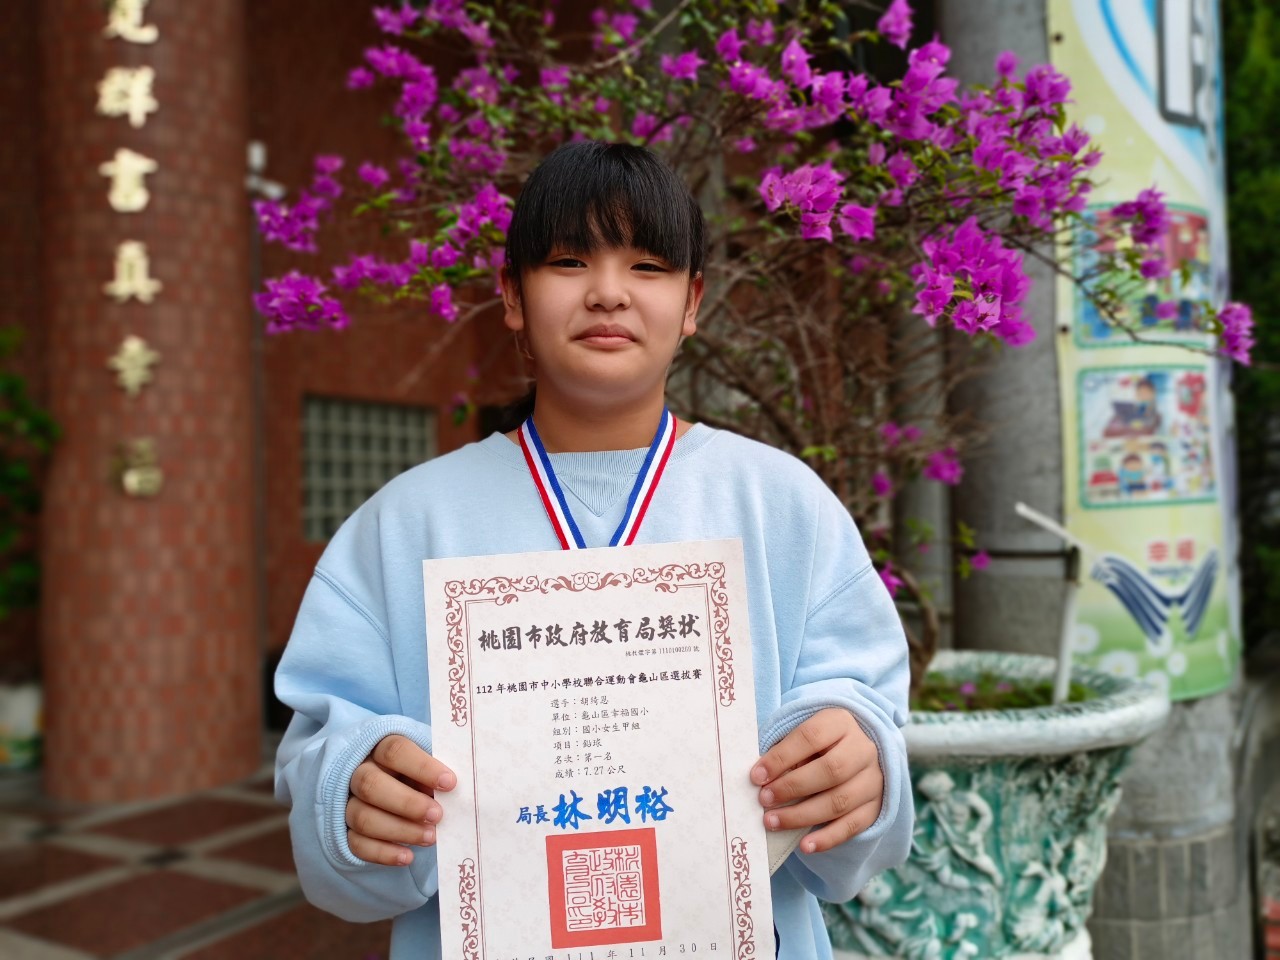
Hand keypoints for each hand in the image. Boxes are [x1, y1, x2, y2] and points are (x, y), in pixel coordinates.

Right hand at [345, 734, 455, 865]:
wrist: (391, 787)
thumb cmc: (416, 773)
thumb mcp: (426, 766)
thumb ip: (435, 774)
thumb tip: (454, 792)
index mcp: (380, 747)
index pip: (394, 751)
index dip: (422, 767)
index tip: (450, 783)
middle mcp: (359, 773)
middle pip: (371, 785)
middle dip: (407, 803)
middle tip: (437, 815)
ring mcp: (349, 803)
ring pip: (363, 817)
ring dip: (400, 830)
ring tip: (430, 837)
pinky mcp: (345, 831)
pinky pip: (356, 844)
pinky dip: (383, 853)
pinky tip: (408, 857)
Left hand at [751, 708, 882, 854]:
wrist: (855, 753)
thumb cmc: (816, 744)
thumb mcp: (802, 736)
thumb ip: (785, 752)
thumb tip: (760, 778)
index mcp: (841, 722)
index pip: (811, 737)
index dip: (781, 757)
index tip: (756, 776)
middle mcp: (863, 749)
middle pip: (831, 770)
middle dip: (792, 787)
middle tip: (763, 799)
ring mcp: (873, 779)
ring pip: (840, 801)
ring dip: (802, 815)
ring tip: (772, 822)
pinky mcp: (876, 807)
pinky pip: (853, 826)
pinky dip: (827, 838)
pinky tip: (805, 846)